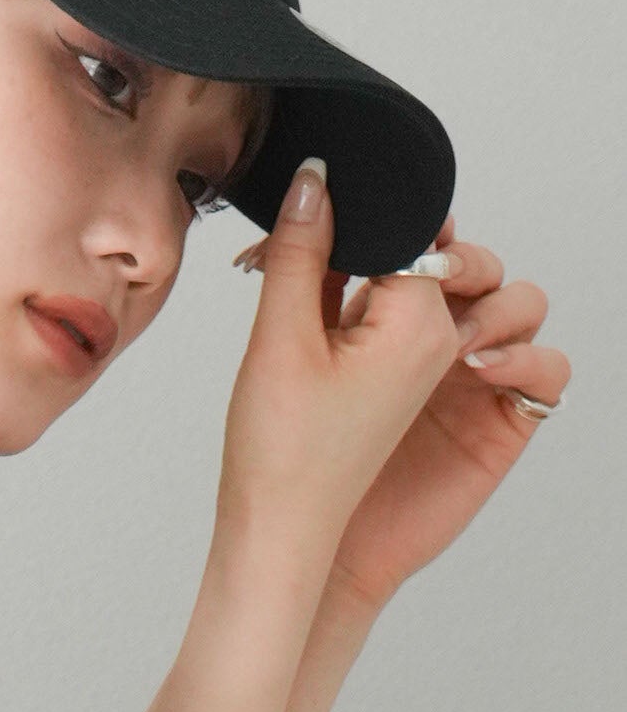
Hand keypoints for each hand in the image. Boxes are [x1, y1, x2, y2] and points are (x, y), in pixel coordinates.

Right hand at [215, 159, 469, 574]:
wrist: (281, 530)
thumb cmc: (283, 454)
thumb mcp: (281, 337)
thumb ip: (301, 251)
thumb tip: (314, 181)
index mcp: (423, 324)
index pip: (399, 226)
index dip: (337, 217)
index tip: (287, 236)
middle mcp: (437, 338)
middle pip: (400, 245)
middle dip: (338, 239)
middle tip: (274, 264)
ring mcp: (420, 358)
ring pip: (386, 276)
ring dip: (333, 273)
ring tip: (281, 311)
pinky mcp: (396, 374)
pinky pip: (377, 312)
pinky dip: (336, 306)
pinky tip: (294, 332)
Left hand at [316, 218, 568, 613]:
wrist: (301, 542)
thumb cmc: (286, 457)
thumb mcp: (285, 344)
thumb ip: (305, 260)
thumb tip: (310, 177)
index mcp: (383, 313)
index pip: (421, 241)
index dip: (416, 225)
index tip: (396, 228)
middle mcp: (433, 339)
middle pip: (479, 264)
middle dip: (462, 259)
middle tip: (430, 276)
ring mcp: (471, 380)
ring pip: (522, 305)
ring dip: (497, 304)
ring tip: (452, 337)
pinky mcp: (497, 422)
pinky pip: (550, 373)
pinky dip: (527, 360)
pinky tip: (479, 367)